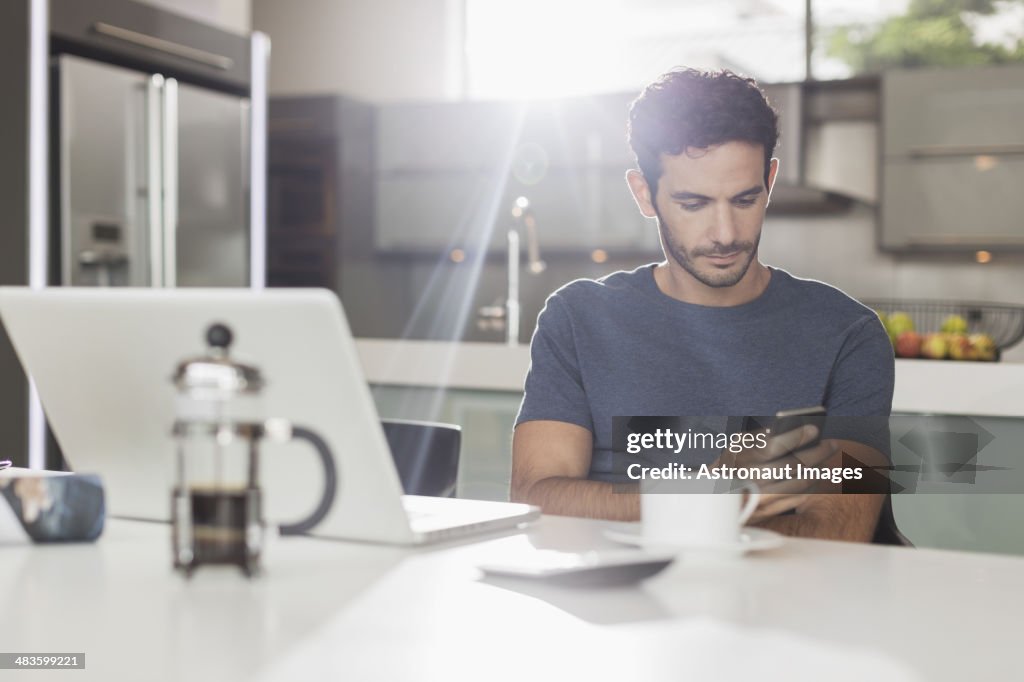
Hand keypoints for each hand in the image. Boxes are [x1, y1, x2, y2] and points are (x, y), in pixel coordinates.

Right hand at [715, 425, 837, 522]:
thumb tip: (790, 431)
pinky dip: (810, 485)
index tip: (815, 429)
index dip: (797, 436)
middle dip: (815, 453)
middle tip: (830, 444)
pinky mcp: (767, 511)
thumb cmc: (730, 464)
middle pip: (792, 466)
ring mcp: (758, 498)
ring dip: (817, 470)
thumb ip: (761, 437)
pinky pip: (796, 498)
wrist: (712, 496)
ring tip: (827, 459)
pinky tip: (817, 475)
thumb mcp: (737, 445)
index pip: (774, 446)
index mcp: (739, 458)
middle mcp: (748, 479)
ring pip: (798, 483)